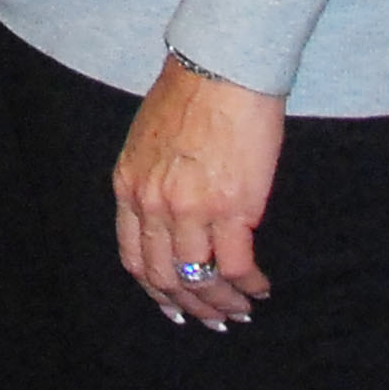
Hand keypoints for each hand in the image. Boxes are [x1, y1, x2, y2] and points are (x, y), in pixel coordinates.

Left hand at [112, 54, 282, 329]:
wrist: (221, 70)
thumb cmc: (190, 96)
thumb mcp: (148, 141)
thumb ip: (151, 182)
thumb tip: (170, 220)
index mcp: (128, 186)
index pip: (134, 257)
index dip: (155, 290)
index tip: (174, 306)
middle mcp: (153, 204)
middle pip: (165, 277)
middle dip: (190, 306)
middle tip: (214, 320)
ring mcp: (190, 209)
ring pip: (201, 279)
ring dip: (223, 303)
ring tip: (241, 310)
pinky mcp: (231, 209)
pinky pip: (236, 267)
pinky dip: (249, 286)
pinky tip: (260, 288)